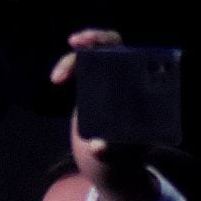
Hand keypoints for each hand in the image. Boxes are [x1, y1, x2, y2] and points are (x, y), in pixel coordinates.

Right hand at [50, 29, 158, 200]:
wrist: (110, 161)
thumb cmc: (124, 155)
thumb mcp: (119, 155)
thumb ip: (110, 152)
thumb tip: (96, 146)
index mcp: (142, 89)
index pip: (137, 58)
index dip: (125, 50)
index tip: (107, 49)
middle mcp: (126, 79)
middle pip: (113, 48)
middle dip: (96, 39)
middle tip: (76, 41)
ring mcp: (107, 81)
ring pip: (92, 55)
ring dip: (76, 55)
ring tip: (59, 75)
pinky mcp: (90, 85)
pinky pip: (80, 67)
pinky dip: (68, 66)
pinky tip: (58, 78)